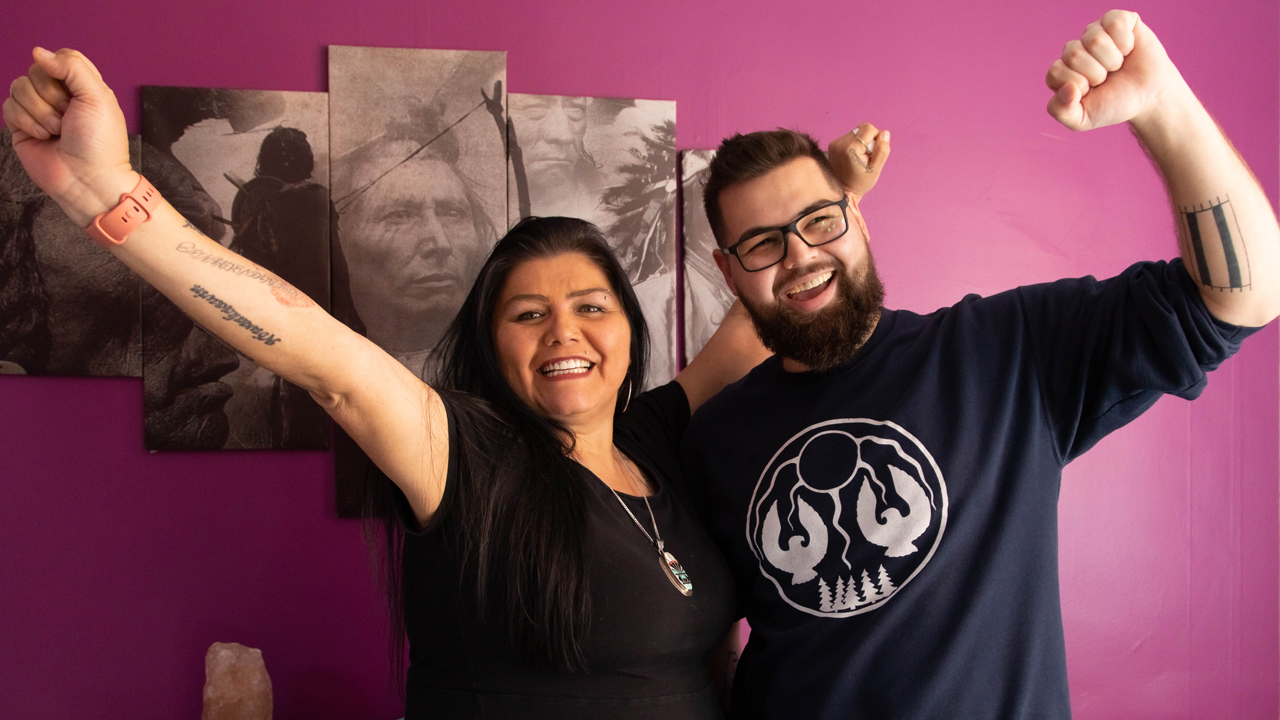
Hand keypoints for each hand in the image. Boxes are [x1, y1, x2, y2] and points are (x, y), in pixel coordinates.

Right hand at [2, 48, 135, 225]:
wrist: (87, 179)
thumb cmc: (100, 143)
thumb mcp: (98, 97)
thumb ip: (72, 66)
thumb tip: (38, 51)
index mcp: (83, 86)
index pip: (62, 57)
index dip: (62, 69)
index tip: (73, 92)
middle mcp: (60, 95)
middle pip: (37, 70)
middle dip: (52, 96)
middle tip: (69, 118)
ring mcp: (38, 110)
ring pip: (19, 87)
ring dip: (40, 111)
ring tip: (57, 131)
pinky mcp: (21, 125)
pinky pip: (8, 106)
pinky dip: (26, 122)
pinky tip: (43, 137)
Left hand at [828, 123, 889, 198]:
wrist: (843, 190)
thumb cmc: (861, 182)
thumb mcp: (876, 168)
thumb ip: (882, 150)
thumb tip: (885, 133)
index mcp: (852, 147)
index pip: (869, 128)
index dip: (876, 138)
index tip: (872, 153)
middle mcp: (841, 142)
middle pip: (862, 128)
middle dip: (868, 140)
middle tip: (866, 156)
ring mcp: (835, 143)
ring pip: (856, 132)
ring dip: (861, 142)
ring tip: (859, 157)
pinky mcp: (832, 144)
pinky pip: (849, 137)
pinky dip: (854, 144)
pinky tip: (852, 156)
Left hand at [1045, 10, 1181, 131]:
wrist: (1149, 96)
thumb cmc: (1114, 105)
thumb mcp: (1082, 120)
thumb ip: (1062, 111)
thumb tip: (1067, 88)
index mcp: (1061, 71)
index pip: (1055, 72)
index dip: (1077, 85)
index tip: (1092, 91)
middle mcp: (1074, 49)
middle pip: (1073, 54)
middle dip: (1096, 74)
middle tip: (1107, 78)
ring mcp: (1094, 32)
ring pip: (1095, 39)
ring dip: (1112, 60)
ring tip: (1118, 66)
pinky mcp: (1116, 20)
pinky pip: (1114, 24)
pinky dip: (1126, 42)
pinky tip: (1128, 50)